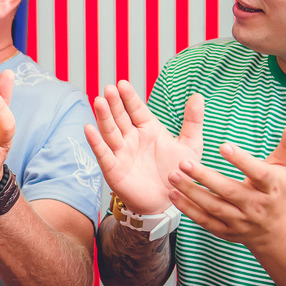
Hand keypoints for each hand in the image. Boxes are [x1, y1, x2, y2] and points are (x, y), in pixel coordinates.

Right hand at [84, 81, 203, 214]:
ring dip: (103, 117)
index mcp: (148, 129)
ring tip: (98, 101)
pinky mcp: (114, 168)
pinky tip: (89, 129)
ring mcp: (121, 152)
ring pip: (110, 131)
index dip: (129, 97)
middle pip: (121, 117)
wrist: (169, 202)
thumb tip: (197, 95)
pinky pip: (103, 153)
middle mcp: (132, 138)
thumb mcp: (190, 145)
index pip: (136, 109)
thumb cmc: (178, 173)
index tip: (122, 83)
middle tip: (109, 88)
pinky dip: (95, 142)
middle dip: (115, 103)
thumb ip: (193, 121)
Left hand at [166, 121, 285, 247]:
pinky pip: (205, 221)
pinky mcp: (226, 232)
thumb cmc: (278, 190)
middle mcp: (256, 205)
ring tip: (172, 175)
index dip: (241, 160)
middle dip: (205, 177)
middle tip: (183, 161)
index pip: (258, 173)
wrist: (276, 231)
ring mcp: (241, 221)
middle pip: (229, 191)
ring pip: (213, 207)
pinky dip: (188, 210)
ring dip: (191, 192)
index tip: (223, 145)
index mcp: (272, 187)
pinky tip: (173, 195)